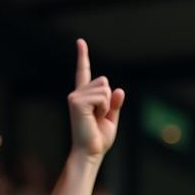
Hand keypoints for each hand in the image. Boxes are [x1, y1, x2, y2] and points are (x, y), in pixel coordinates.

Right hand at [68, 38, 124, 160]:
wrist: (90, 152)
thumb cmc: (98, 140)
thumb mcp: (111, 119)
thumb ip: (114, 103)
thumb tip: (119, 90)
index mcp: (84, 98)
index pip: (84, 73)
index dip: (83, 57)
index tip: (80, 42)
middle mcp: (77, 94)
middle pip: (104, 81)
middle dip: (108, 99)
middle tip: (98, 117)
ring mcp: (75, 97)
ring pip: (104, 88)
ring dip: (106, 105)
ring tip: (95, 119)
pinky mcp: (76, 101)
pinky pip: (102, 96)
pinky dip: (103, 108)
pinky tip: (93, 118)